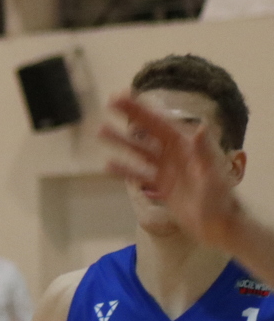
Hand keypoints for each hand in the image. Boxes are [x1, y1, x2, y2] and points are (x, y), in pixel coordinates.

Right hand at [100, 93, 244, 250]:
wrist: (218, 225)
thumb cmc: (219, 198)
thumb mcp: (212, 174)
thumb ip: (204, 151)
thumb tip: (200, 126)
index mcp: (187, 146)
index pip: (161, 122)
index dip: (143, 109)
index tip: (125, 96)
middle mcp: (174, 153)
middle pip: (147, 131)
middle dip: (130, 117)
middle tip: (109, 102)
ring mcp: (167, 169)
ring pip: (139, 151)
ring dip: (121, 141)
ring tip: (101, 131)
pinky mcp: (162, 185)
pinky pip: (139, 174)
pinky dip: (124, 170)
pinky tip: (108, 165)